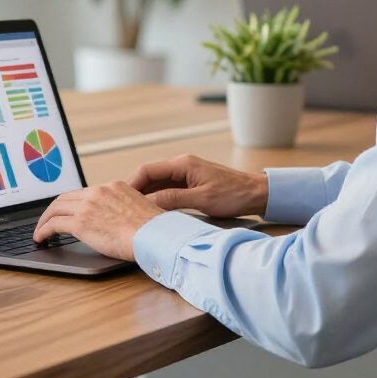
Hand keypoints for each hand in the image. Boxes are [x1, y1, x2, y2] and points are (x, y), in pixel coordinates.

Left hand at [33, 181, 162, 260]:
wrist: (155, 235)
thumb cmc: (154, 230)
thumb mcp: (140, 209)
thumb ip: (125, 209)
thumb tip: (120, 221)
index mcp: (113, 186)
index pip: (85, 192)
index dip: (72, 203)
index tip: (66, 211)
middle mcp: (99, 191)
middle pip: (66, 197)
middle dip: (54, 209)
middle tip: (47, 220)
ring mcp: (88, 205)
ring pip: (56, 208)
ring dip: (45, 220)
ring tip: (40, 231)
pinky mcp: (81, 222)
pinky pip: (54, 224)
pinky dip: (43, 230)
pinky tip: (41, 238)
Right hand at [128, 153, 268, 218]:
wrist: (255, 194)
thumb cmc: (233, 194)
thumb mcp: (202, 199)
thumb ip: (174, 199)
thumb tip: (147, 203)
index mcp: (183, 164)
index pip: (147, 171)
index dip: (131, 185)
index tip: (120, 200)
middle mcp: (182, 167)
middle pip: (149, 177)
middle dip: (135, 192)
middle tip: (122, 209)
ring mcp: (186, 176)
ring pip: (157, 185)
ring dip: (146, 197)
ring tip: (133, 213)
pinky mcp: (190, 185)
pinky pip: (168, 191)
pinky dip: (158, 200)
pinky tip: (152, 213)